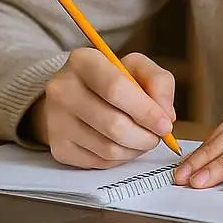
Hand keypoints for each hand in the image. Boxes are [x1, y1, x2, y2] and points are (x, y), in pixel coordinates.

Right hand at [29, 49, 175, 168]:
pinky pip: (99, 162)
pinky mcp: (58, 147)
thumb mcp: (136, 67)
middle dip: (145, 135)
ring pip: (108, 148)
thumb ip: (159, 82)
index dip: (146, 110)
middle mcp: (63, 89)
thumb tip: (166, 114)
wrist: (74, 95)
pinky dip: (120, 158)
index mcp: (83, 61)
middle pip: (114, 124)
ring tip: (143, 138)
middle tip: (158, 135)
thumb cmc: (111, 79)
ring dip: (135, 148)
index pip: (116, 89)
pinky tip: (124, 145)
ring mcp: (56, 121)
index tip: (165, 123)